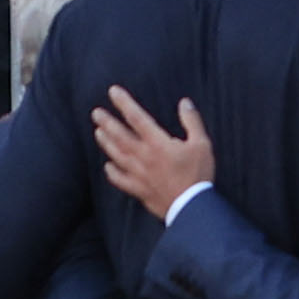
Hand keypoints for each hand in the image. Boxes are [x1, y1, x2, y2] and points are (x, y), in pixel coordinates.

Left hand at [92, 85, 218, 221]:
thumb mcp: (202, 143)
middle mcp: (144, 157)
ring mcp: (139, 174)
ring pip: (117, 155)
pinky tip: (107, 166)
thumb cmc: (198, 174)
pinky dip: (112, 172)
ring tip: (97, 132)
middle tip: (95, 112)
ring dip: (106, 143)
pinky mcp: (139, 189)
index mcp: (158, 143)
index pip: (137, 118)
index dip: (124, 103)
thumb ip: (192, 121)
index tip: (113, 92)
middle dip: (107, 122)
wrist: (191, 206)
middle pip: (120, 136)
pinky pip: (120, 180)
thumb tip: (184, 103)